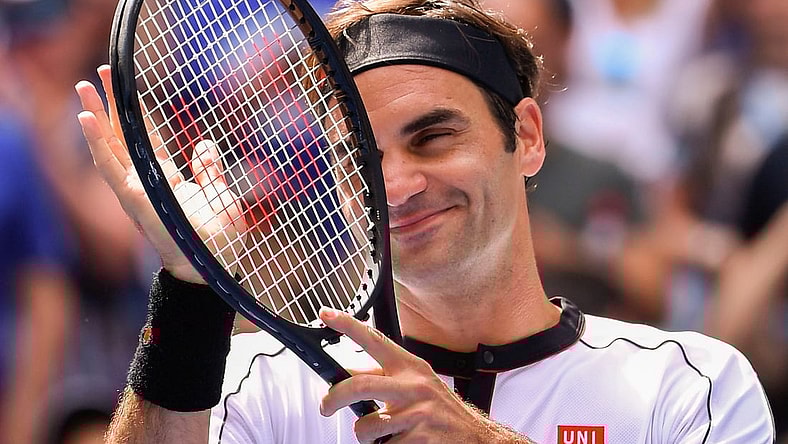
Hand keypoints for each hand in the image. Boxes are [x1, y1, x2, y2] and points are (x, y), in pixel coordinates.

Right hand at [75, 65, 246, 282]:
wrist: (216, 267)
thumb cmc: (218, 239)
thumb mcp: (218, 195)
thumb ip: (209, 170)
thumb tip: (203, 144)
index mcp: (164, 181)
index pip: (145, 141)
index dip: (135, 116)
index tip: (127, 90)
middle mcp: (146, 185)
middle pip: (122, 139)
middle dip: (109, 108)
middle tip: (97, 75)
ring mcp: (137, 192)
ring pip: (109, 148)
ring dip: (95, 117)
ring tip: (82, 88)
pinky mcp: (133, 200)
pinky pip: (110, 167)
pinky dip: (97, 142)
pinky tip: (86, 119)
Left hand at [318, 309, 523, 443]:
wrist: (476, 438)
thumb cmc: (441, 412)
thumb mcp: (418, 385)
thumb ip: (388, 378)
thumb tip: (348, 376)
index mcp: (411, 368)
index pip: (375, 340)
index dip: (348, 325)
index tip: (326, 314)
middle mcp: (414, 387)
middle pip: (359, 386)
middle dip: (334, 398)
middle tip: (325, 407)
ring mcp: (417, 413)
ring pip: (366, 426)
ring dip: (367, 437)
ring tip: (383, 435)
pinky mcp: (419, 438)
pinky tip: (403, 443)